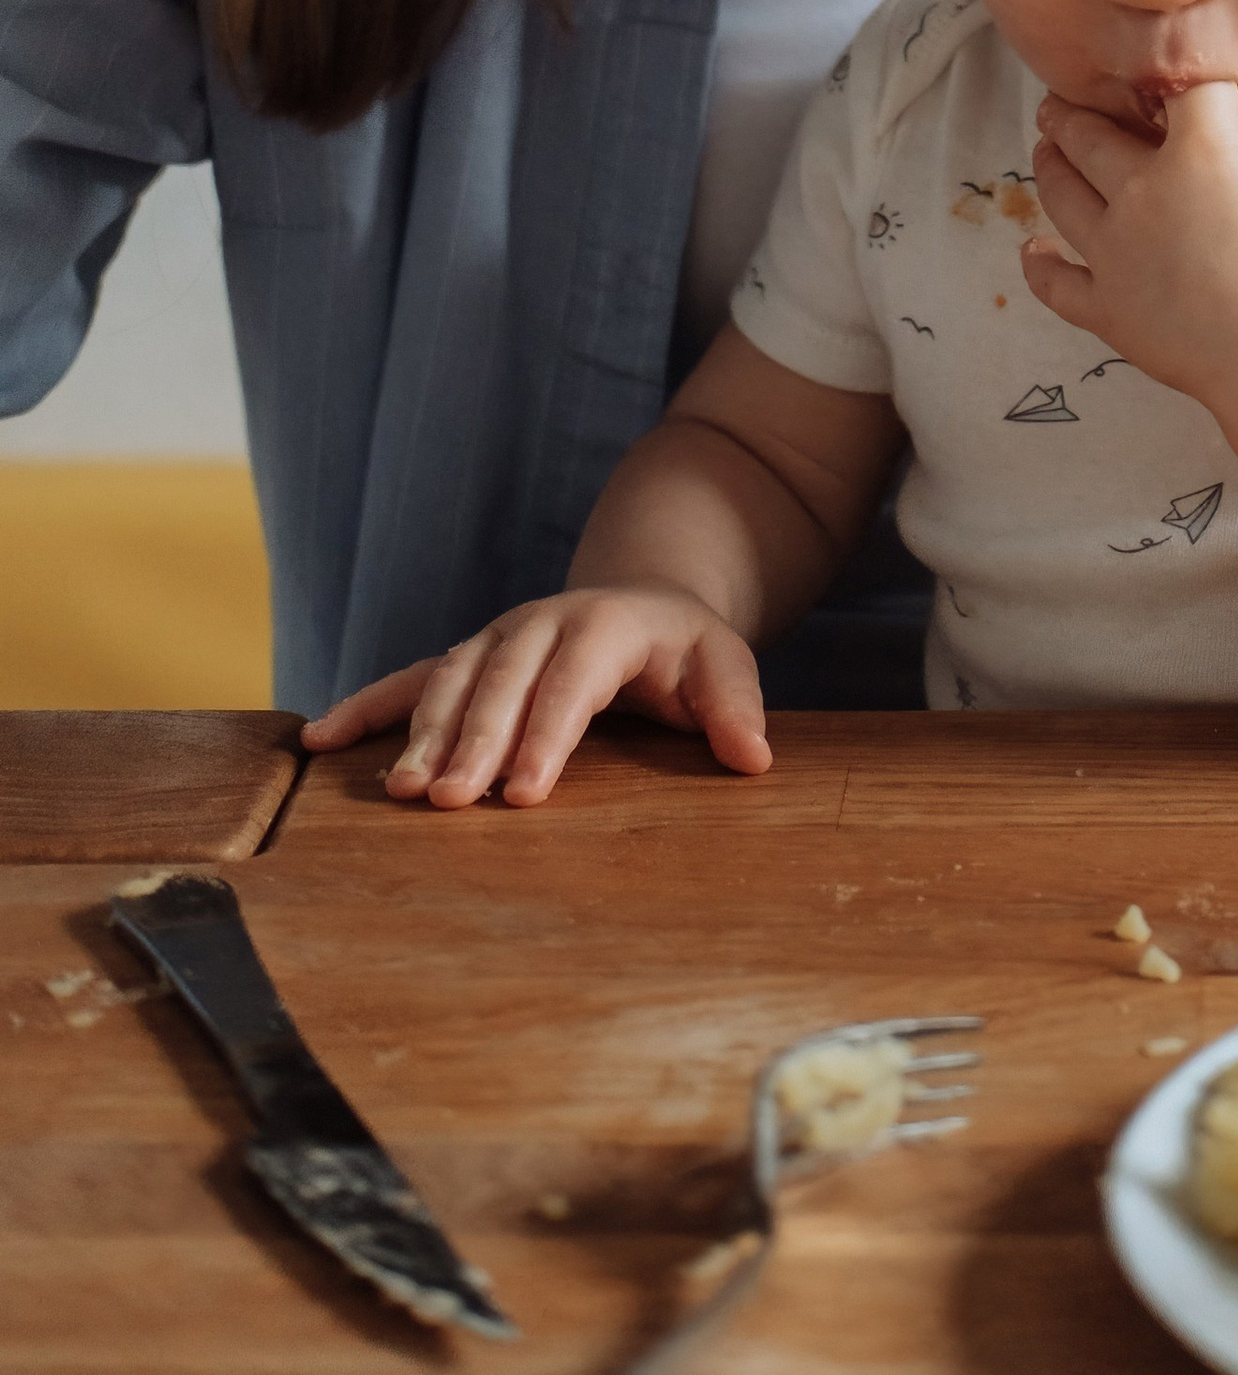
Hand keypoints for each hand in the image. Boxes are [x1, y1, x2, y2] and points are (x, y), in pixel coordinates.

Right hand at [298, 585, 771, 805]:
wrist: (643, 597)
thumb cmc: (683, 649)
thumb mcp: (723, 664)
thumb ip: (734, 707)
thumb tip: (753, 757)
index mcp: (603, 626)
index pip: (571, 683)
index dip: (545, 736)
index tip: (522, 795)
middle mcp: (539, 624)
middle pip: (501, 682)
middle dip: (473, 741)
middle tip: (445, 803)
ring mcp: (495, 639)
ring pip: (450, 682)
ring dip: (421, 735)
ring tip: (397, 792)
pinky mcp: (466, 659)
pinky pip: (408, 679)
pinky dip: (365, 706)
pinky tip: (319, 739)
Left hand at [1023, 80, 1237, 409]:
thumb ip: (1234, 161)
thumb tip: (1213, 159)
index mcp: (1195, 154)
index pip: (1181, 92)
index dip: (1182, 81)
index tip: (1176, 85)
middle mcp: (1141, 192)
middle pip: (1091, 136)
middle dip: (1072, 114)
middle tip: (1056, 105)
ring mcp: (1114, 251)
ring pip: (1063, 195)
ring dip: (1050, 166)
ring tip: (1044, 150)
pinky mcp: (1106, 305)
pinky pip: (1057, 284)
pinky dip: (1040, 265)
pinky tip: (1033, 250)